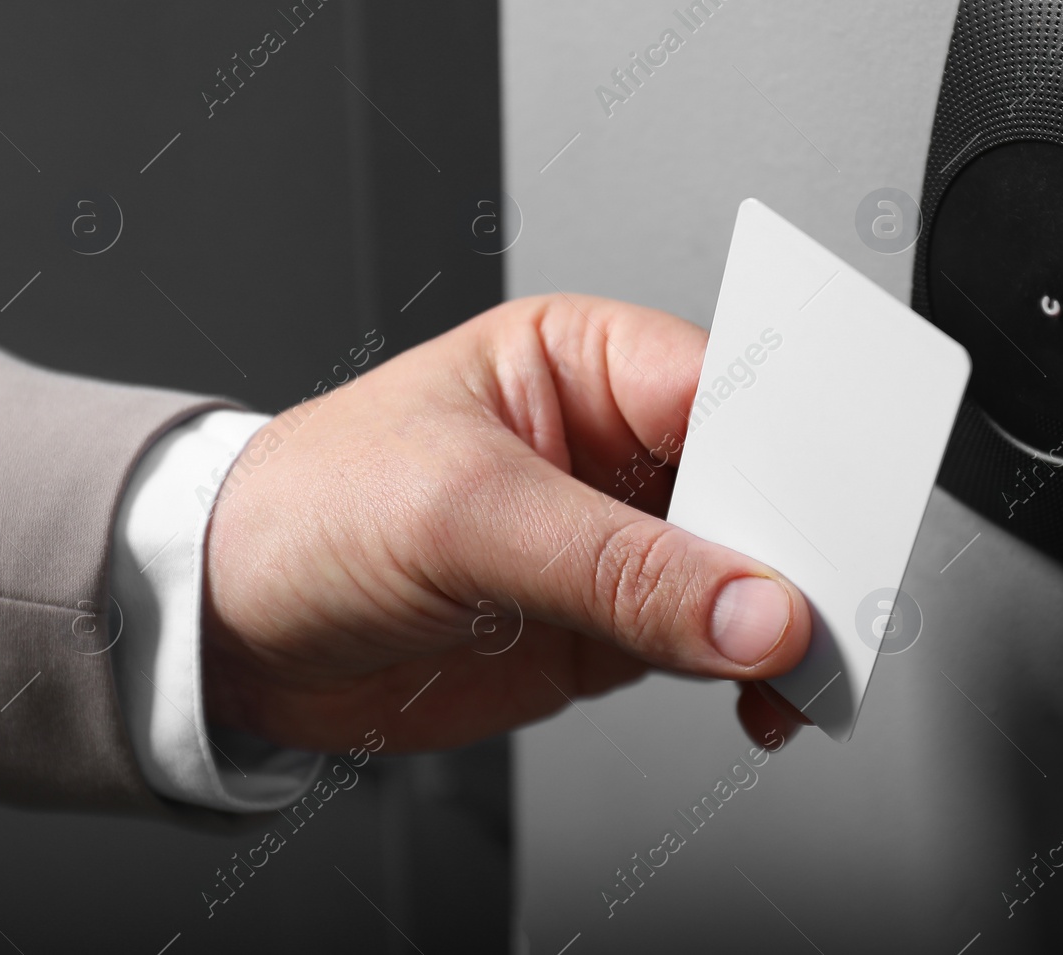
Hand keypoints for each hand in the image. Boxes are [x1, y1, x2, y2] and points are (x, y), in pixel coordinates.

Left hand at [200, 294, 811, 754]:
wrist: (229, 622)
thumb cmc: (307, 507)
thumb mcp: (461, 515)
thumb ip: (616, 568)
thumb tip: (753, 609)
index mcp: (587, 361)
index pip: (730, 391)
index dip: (793, 455)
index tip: (833, 529)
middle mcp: (616, 443)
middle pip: (757, 486)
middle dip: (799, 550)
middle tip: (829, 615)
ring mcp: (617, 536)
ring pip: (747, 570)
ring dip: (783, 624)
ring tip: (804, 674)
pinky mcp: (610, 619)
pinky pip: (710, 640)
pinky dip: (747, 674)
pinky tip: (759, 700)